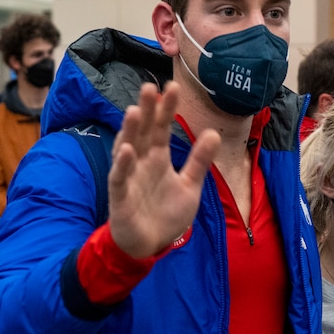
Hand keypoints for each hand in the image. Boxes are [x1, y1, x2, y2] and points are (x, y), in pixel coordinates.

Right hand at [108, 82, 220, 257]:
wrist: (151, 245)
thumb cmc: (166, 214)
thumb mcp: (190, 185)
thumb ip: (199, 161)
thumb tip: (214, 133)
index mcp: (157, 157)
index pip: (160, 127)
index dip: (165, 109)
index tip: (172, 87)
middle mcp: (141, 162)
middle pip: (142, 132)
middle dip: (145, 111)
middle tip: (150, 88)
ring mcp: (129, 177)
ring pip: (126, 148)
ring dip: (129, 131)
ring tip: (134, 110)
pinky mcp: (120, 196)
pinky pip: (119, 178)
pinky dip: (122, 164)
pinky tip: (127, 150)